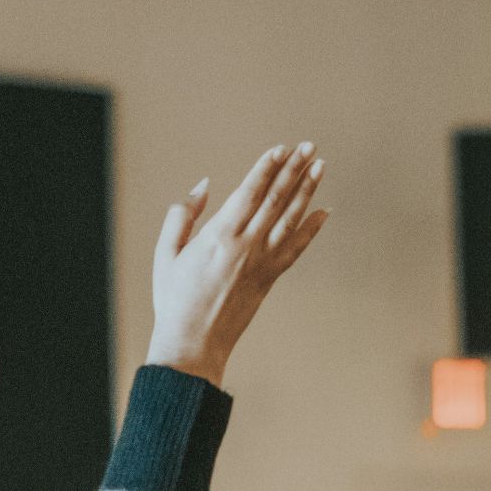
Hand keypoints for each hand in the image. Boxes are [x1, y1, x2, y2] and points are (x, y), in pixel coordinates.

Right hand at [145, 143, 328, 385]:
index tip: (282, 148)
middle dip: (294, 169)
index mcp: (218, 235)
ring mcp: (261, 262)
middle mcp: (246, 245)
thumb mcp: (166, 252)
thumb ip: (183, 215)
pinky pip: (296, 248)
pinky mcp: (270, 279)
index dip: (267, 167)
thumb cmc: (173, 298)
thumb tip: (203, 185)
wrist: (192, 343)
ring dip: (307, 189)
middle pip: (276, 198)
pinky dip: (312, 228)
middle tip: (310, 146)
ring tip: (320, 166)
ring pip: (291, 218)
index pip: (250, 191)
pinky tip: (324, 211)